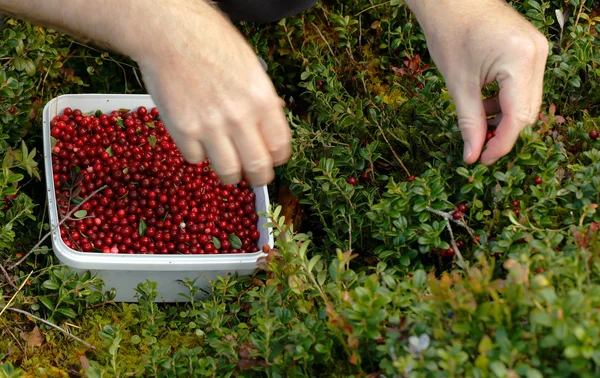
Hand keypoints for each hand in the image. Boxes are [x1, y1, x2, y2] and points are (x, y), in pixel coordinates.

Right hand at [130, 1, 290, 185]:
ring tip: (228, 167)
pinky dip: (198, 154)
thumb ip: (262, 99)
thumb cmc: (211, 42)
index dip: (277, 159)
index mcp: (262, 100)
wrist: (169, 32)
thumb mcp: (251, 67)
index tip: (272, 160)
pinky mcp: (182, 131)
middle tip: (255, 177)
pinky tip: (197, 138)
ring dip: (230, 174)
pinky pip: (196, 158)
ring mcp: (210, 127)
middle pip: (257, 168)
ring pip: (228, 172)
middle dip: (259, 178)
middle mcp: (240, 117)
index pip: (280, 147)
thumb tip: (271, 126)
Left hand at [406, 0, 548, 164]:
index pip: (519, 116)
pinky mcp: (531, 49)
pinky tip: (484, 104)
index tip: (482, 160)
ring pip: (528, 100)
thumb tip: (472, 156)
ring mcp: (538, 49)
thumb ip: (469, 123)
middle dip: (504, 133)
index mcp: (521, 60)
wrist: (450, 0)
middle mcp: (537, 54)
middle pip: (528, 110)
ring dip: (504, 118)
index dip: (502, 144)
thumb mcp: (458, 85)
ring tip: (477, 124)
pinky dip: (506, 100)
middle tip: (479, 148)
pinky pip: (525, 85)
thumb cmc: (449, 34)